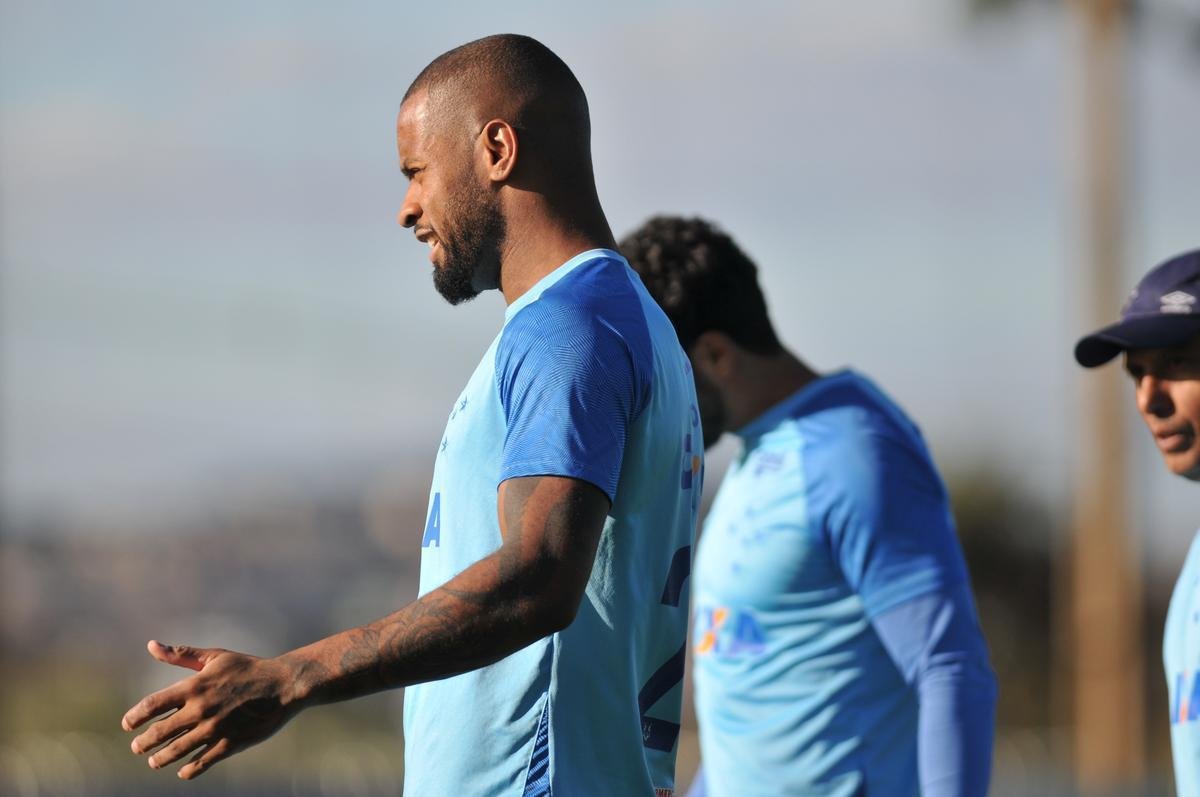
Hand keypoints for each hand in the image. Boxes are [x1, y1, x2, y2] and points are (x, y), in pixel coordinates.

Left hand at [122, 640, 300, 779]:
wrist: (284, 685)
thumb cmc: (248, 668)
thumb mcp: (216, 657)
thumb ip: (182, 655)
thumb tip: (151, 645)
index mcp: (194, 686)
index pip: (152, 705)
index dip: (135, 717)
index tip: (127, 724)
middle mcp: (200, 709)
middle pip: (159, 732)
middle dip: (143, 743)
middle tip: (138, 748)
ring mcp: (214, 729)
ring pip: (176, 750)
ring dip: (160, 758)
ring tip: (155, 761)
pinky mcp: (230, 744)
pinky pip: (201, 762)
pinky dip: (188, 769)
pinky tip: (183, 769)